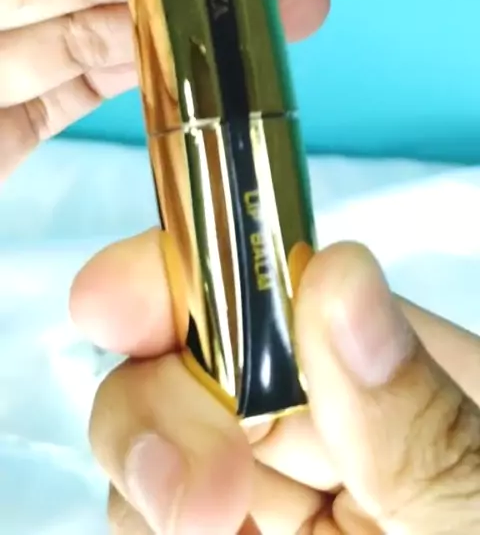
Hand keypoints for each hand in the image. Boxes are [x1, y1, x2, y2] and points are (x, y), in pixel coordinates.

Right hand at [72, 236, 479, 533]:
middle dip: (160, 412)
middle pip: (198, 371)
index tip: (116, 301)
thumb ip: (420, 413)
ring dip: (151, 490)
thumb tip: (337, 269)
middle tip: (193, 508)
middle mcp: (336, 435)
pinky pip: (162, 527)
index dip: (192, 275)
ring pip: (162, 460)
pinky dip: (153, 530)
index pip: (282, 292)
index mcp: (404, 384)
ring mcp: (283, 509)